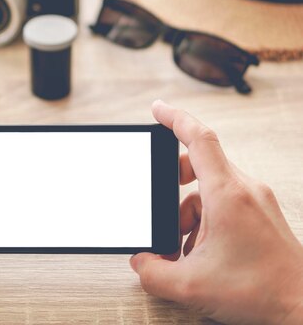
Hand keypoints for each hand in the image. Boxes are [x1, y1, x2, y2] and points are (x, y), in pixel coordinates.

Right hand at [130, 100, 302, 323]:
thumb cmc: (260, 291)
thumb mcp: (190, 286)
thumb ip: (153, 273)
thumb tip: (140, 262)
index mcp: (227, 194)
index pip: (199, 139)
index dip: (175, 119)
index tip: (157, 109)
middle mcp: (244, 190)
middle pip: (199, 165)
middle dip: (172, 187)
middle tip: (162, 209)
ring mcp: (255, 202)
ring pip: (208, 191)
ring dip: (187, 215)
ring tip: (183, 250)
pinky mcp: (260, 215)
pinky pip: (223, 205)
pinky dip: (205, 224)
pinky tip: (202, 254)